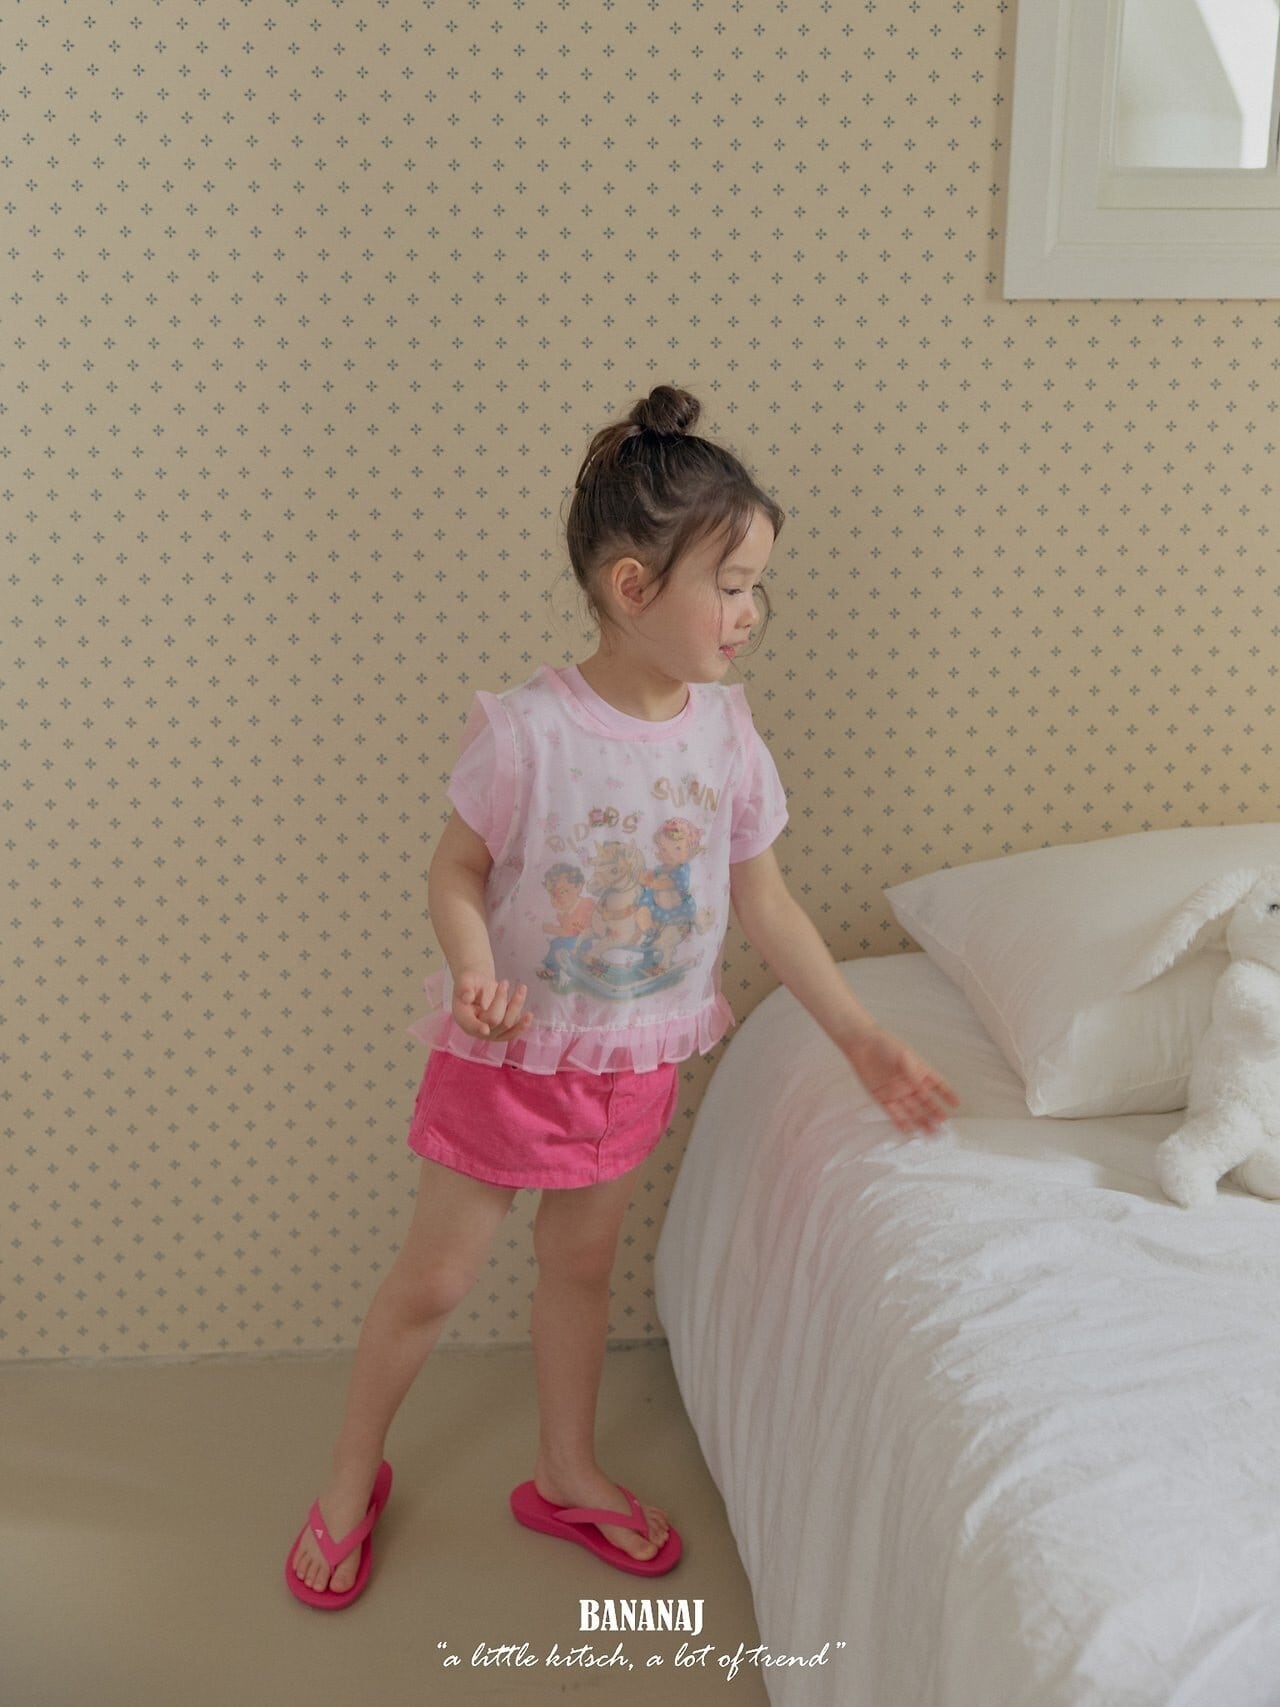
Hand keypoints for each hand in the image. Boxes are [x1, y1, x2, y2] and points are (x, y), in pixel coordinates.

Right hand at [452, 972, 533, 1041]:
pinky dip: (522, 1023)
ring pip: (507, 1024)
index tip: (485, 1029)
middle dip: (501, 1000)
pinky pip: (514, 1031)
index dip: (477, 1028)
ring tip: (522, 987)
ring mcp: (491, 1032)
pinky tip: (529, 1015)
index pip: (471, 1025)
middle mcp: (477, 1029)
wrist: (479, 985)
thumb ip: (464, 988)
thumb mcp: (464, 981)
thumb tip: (467, 997)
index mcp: (463, 1018)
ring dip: (516, 1005)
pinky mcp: (503, 1031)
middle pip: (494, 1021)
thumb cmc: (470, 983)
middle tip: (504, 982)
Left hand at [841, 1026, 959, 1135]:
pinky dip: (901, 1121)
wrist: (862, 1045)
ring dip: (921, 1120)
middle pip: (926, 1101)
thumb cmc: (886, 1045)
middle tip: (942, 1123)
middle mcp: (910, 1084)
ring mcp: (897, 1092)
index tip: (956, 1104)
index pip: (938, 1084)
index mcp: (919, 1071)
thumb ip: (914, 1074)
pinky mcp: (882, 1097)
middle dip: (934, 1112)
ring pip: (912, 1110)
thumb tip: (924, 1092)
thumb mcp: (904, 1056)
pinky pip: (894, 1112)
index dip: (947, 1094)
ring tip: (930, 1131)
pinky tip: (909, 1129)